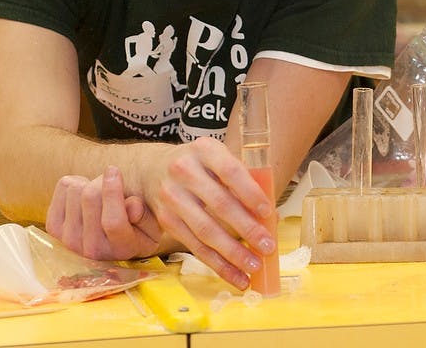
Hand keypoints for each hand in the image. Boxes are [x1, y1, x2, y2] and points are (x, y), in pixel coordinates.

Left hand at [46, 165, 162, 260]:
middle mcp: (93, 250)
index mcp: (123, 249)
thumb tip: (132, 206)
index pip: (113, 221)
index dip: (112, 192)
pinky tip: (86, 195)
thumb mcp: (153, 224)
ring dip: (91, 183)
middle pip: (91, 197)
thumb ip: (145, 215)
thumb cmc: (140, 226)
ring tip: (101, 193)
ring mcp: (70, 241)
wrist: (114, 240)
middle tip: (113, 182)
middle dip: (104, 182)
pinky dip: (77, 182)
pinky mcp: (54, 228)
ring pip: (76, 190)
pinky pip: (64, 186)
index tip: (114, 169)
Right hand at [143, 137, 275, 289]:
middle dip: (247, 229)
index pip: (230, 172)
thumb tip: (272, 218)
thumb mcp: (219, 159)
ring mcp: (172, 196)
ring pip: (206, 230)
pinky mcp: (167, 220)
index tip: (268, 213)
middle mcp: (184, 171)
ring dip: (233, 253)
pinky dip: (217, 264)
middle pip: (219, 205)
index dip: (250, 193)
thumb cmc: (200, 165)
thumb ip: (244, 181)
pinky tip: (236, 275)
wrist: (153, 168)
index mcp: (204, 149)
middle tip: (268, 246)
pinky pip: (195, 246)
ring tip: (254, 266)